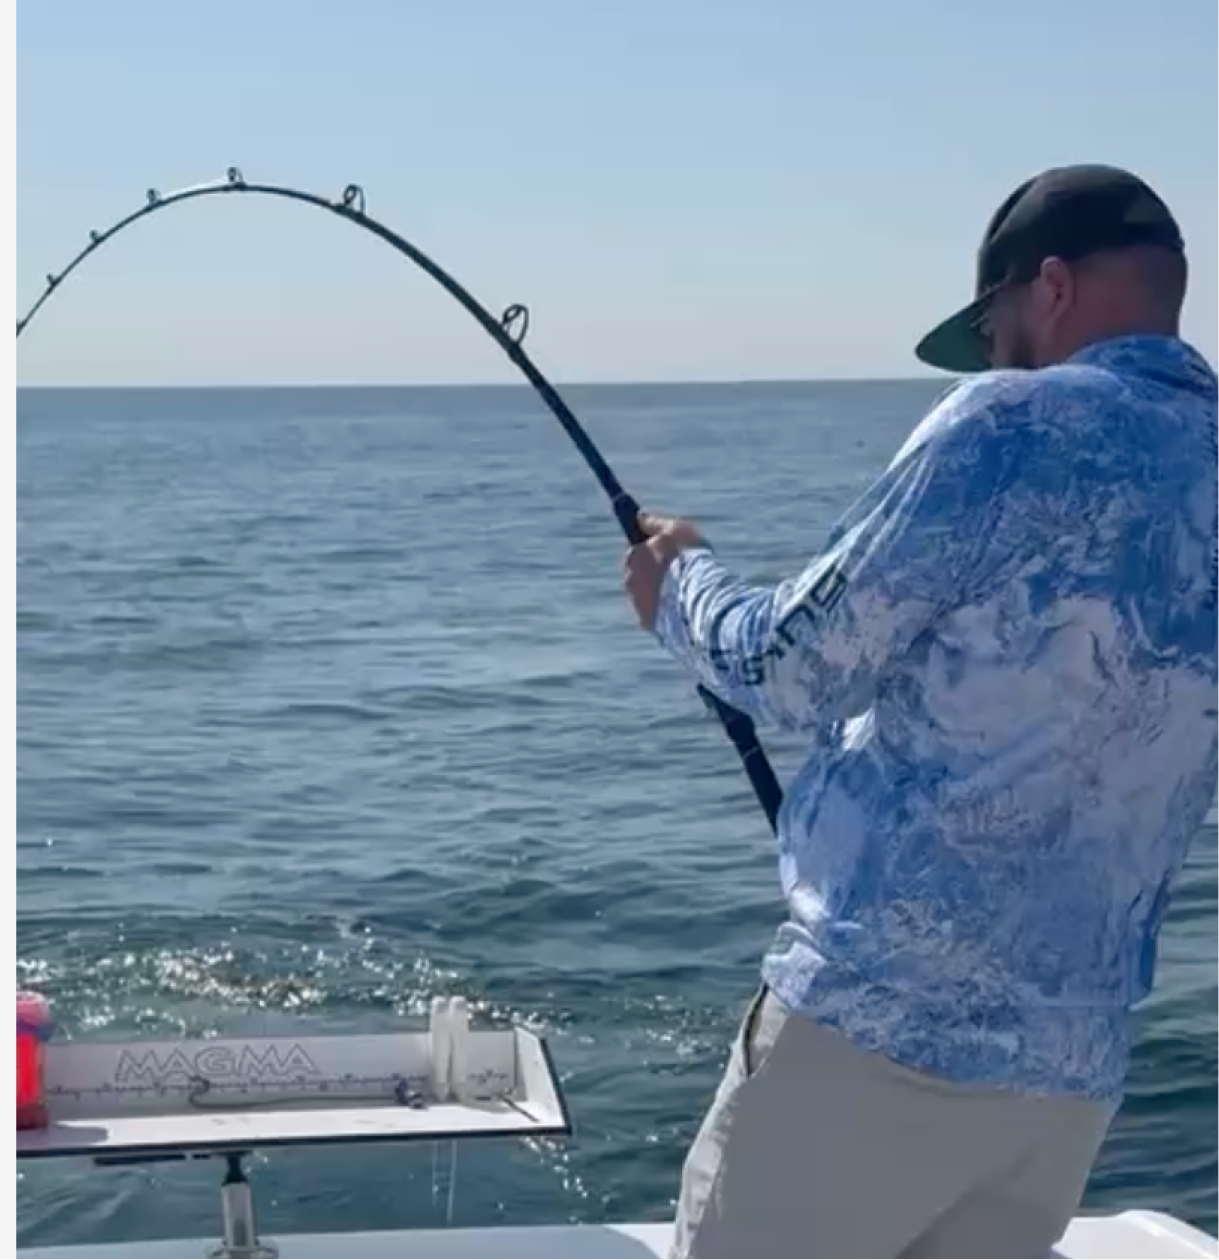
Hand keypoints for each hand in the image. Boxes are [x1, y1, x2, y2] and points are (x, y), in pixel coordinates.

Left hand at [623, 511, 708, 630]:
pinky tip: (682, 609)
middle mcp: (629, 581)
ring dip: (660, 594)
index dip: (653, 552)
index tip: (665, 553)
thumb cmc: (689, 559)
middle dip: (655, 574)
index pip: (637, 551)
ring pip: (646, 596)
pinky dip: (665, 611)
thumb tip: (640, 516)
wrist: (698, 597)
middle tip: (680, 574)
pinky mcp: (648, 623)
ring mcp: (637, 604)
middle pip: (639, 575)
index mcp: (633, 556)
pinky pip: (655, 615)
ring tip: (684, 594)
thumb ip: (656, 523)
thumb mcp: (676, 529)